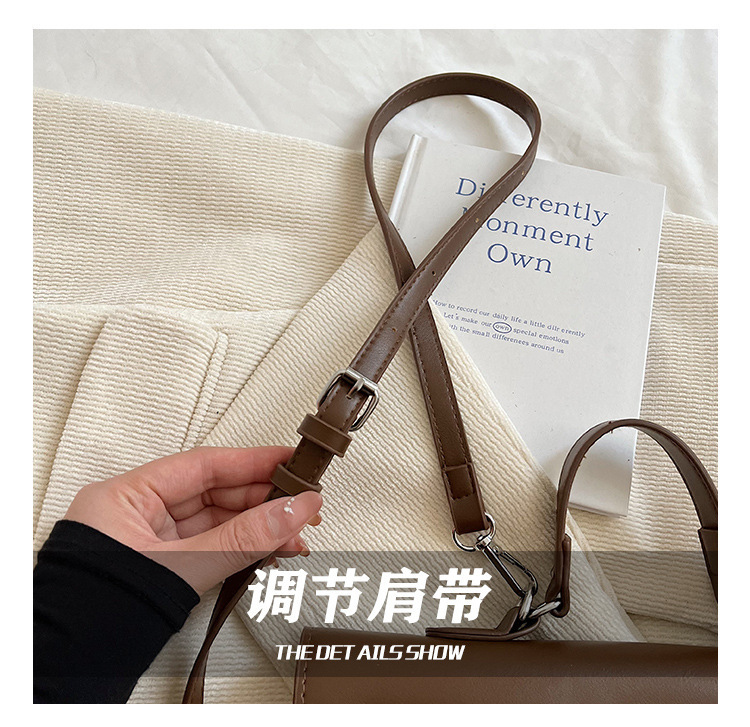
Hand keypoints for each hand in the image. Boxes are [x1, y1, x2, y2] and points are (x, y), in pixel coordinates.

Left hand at [64, 446, 321, 594]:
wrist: (70, 672)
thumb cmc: (96, 617)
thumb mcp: (182, 567)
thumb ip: (242, 539)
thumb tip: (291, 511)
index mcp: (124, 497)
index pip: (202, 466)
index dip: (253, 461)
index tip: (291, 461)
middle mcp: (137, 515)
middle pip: (215, 493)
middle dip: (264, 501)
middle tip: (304, 504)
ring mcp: (150, 542)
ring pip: (217, 523)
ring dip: (260, 528)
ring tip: (295, 534)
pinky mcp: (163, 567)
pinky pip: (211, 547)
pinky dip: (242, 549)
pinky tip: (270, 550)